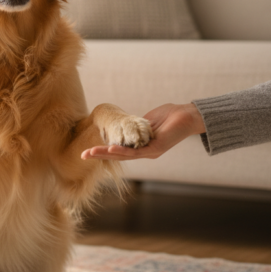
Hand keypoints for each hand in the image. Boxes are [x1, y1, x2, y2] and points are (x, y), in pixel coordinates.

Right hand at [81, 103, 205, 160]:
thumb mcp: (147, 121)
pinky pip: (137, 152)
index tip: (88, 150)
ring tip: (92, 153)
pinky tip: (111, 150)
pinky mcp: (156, 148)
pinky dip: (123, 151)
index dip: (104, 150)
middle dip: (100, 155)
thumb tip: (124, 124)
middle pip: (119, 156)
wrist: (187, 115)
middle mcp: (145, 152)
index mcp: (141, 146)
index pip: (120, 150)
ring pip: (125, 156)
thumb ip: (135, 125)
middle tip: (83, 156)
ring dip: (107, 154)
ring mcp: (150, 152)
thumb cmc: (170, 116)